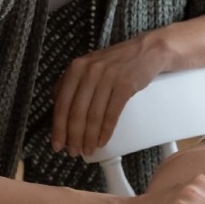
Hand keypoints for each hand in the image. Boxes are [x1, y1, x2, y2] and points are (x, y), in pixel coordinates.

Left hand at [52, 33, 166, 155]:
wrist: (147, 52)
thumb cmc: (117, 62)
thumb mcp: (90, 64)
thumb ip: (73, 81)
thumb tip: (57, 104)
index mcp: (76, 68)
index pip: (62, 102)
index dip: (58, 127)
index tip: (58, 144)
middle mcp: (89, 71)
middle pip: (76, 112)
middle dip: (73, 136)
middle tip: (74, 152)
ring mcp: (108, 77)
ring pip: (93, 115)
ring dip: (89, 137)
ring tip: (87, 150)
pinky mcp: (125, 85)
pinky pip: (111, 113)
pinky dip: (106, 131)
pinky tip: (102, 141)